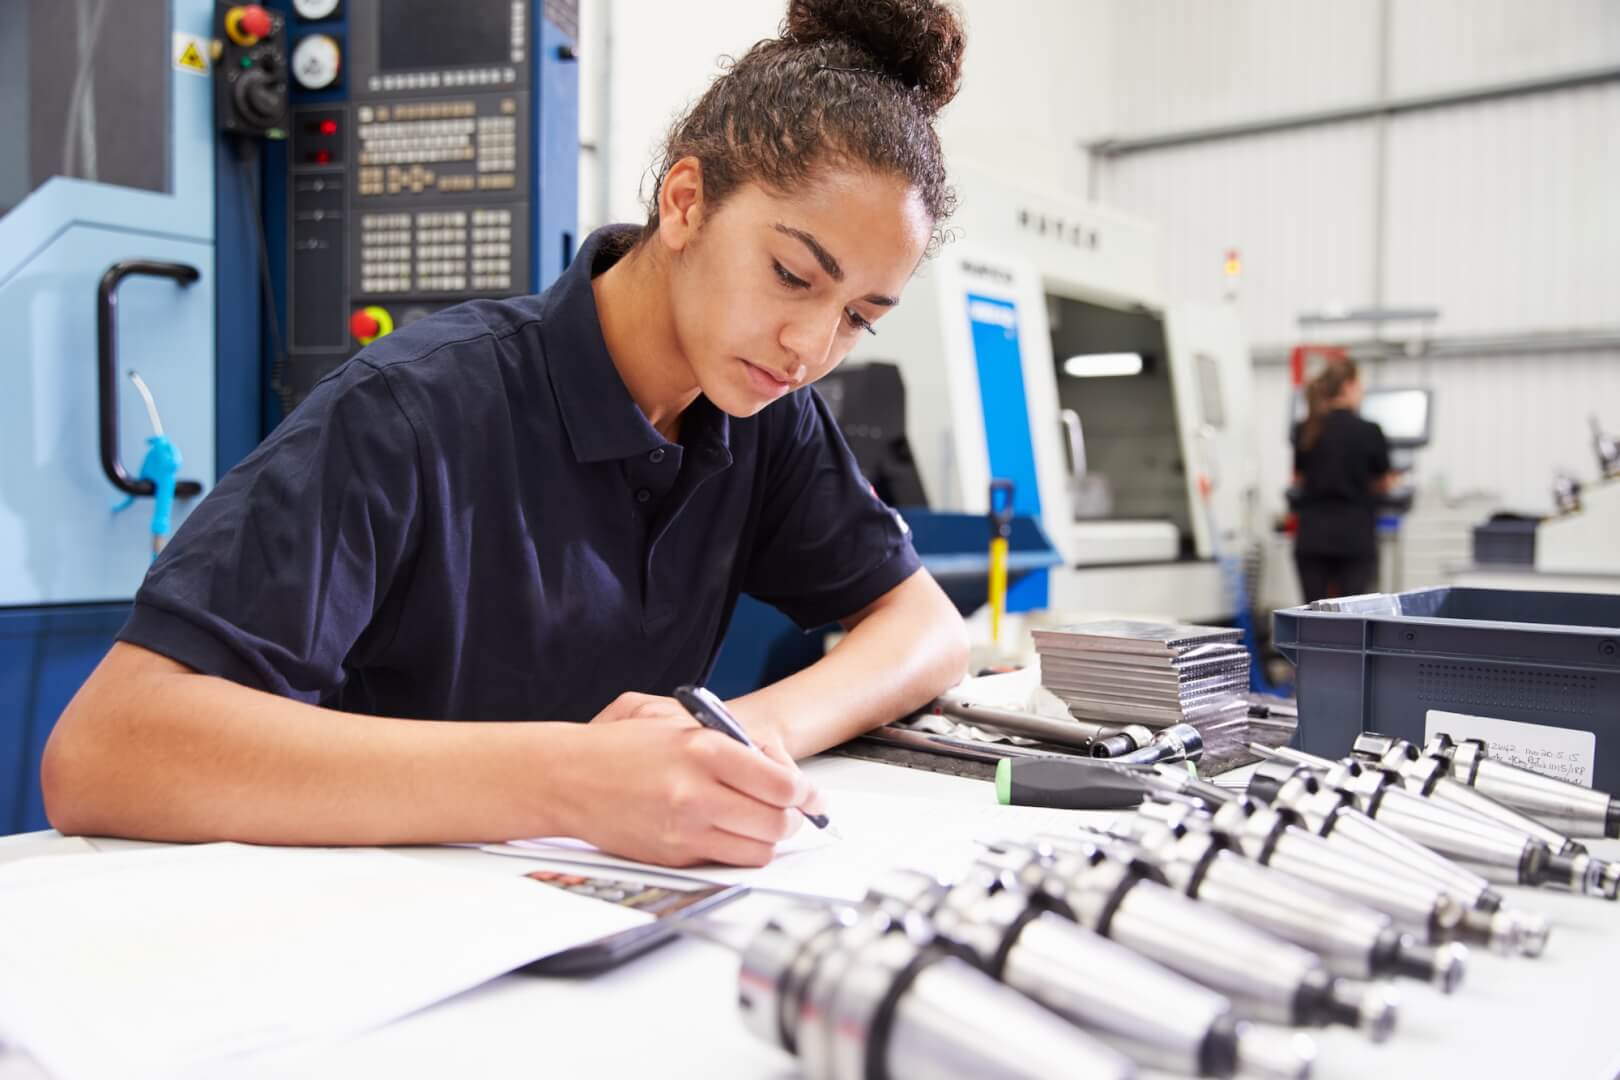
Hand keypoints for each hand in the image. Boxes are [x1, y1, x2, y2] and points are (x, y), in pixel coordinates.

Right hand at [572, 693, 823, 867]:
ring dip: (772, 838)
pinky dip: (743, 852)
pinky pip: (729, 862)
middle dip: (795, 818)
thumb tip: (777, 763)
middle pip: (778, 821)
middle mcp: (696, 792)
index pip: (780, 782)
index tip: (811, 793)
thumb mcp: (677, 720)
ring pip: (760, 849)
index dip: (806, 792)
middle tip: (796, 811)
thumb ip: (731, 738)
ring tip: (767, 823)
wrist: (567, 778)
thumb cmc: (620, 747)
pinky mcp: (675, 855)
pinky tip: (736, 834)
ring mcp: (685, 829)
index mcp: (702, 749)